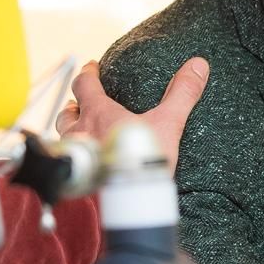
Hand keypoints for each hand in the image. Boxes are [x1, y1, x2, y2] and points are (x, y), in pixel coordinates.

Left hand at [56, 57, 208, 172]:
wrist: (127, 198)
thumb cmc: (142, 159)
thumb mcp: (167, 123)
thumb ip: (182, 93)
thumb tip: (198, 65)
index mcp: (98, 113)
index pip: (85, 84)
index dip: (88, 72)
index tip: (92, 66)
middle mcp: (81, 132)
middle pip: (68, 113)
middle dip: (74, 105)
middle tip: (80, 102)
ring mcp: (77, 156)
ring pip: (65, 137)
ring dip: (71, 130)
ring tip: (81, 130)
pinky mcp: (78, 178)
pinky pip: (72, 162)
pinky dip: (77, 156)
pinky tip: (88, 163)